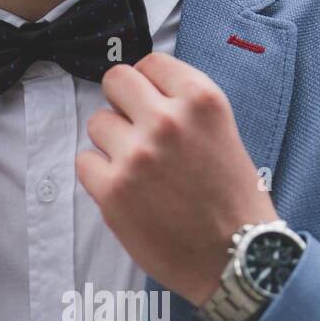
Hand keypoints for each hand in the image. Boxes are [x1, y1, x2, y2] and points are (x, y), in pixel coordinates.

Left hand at [76, 52, 276, 308]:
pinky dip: (99, 176)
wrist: (235, 258)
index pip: (150, 62)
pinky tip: (126, 191)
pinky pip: (84, 162)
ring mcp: (137, 155)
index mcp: (201, 100)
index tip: (150, 103)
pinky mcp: (114, 190)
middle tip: (136, 131)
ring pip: (97, 123)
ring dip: (111, 143)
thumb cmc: (233, 201)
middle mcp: (168, 121)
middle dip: (122, 104)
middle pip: (116, 81)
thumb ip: (185, 108)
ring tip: (138, 170)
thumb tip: (143, 92)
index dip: (147, 84)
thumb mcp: (223, 133)